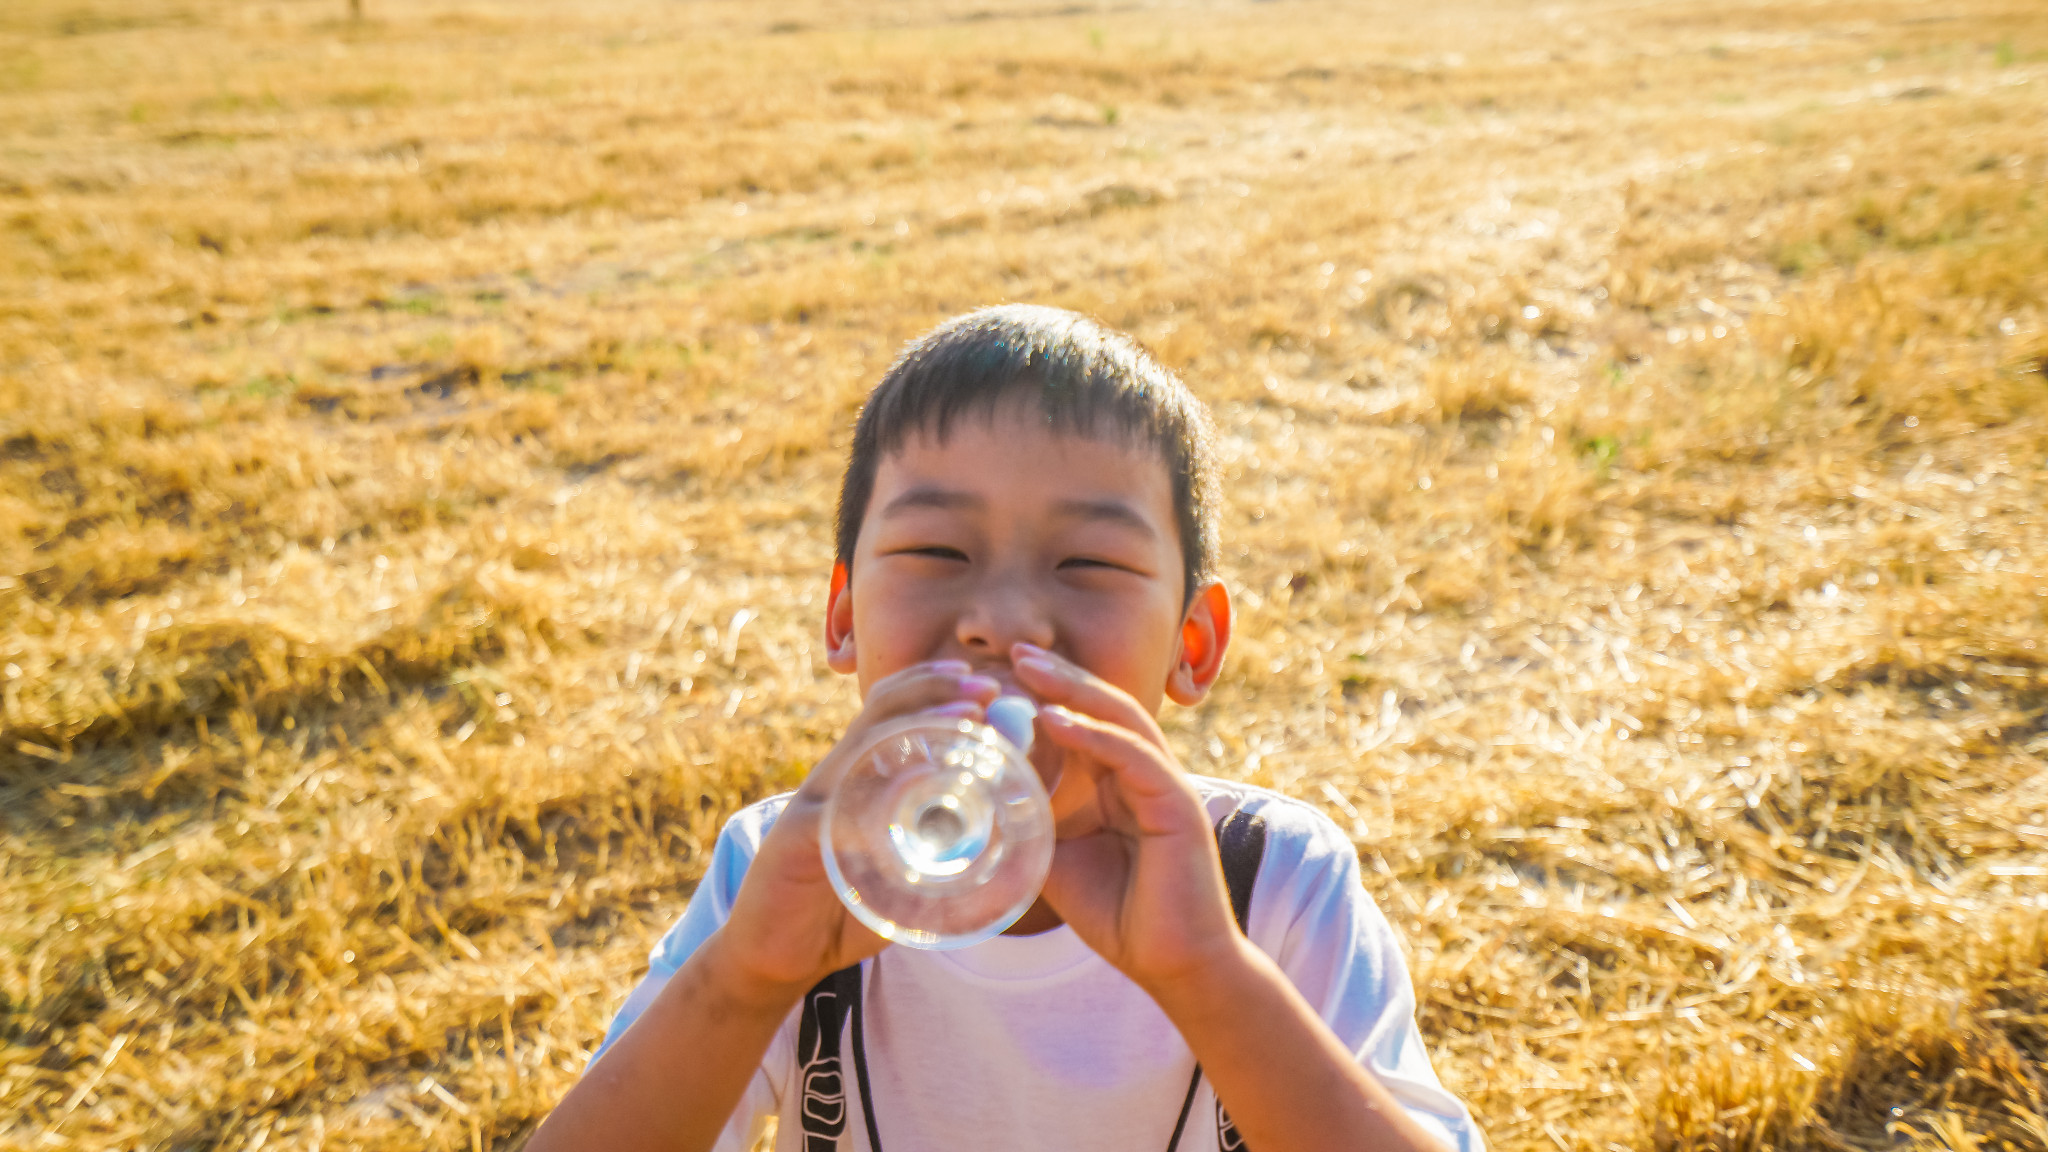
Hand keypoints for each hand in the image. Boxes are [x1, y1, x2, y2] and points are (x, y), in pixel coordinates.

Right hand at [713, 660, 1001, 1004]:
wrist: (774, 959)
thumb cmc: (843, 914)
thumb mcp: (900, 880)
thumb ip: (936, 857)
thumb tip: (995, 845)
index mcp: (857, 777)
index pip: (892, 711)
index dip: (936, 688)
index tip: (985, 687)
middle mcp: (835, 779)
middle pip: (880, 712)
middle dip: (936, 690)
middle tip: (987, 690)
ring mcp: (812, 805)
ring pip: (863, 748)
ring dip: (917, 724)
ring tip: (965, 716)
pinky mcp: (794, 840)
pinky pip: (838, 815)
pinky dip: (877, 804)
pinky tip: (912, 796)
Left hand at [1009, 642, 1241, 994]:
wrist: (1171, 964)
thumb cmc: (1119, 914)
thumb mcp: (1056, 859)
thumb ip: (1030, 823)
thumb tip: (978, 800)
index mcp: (1121, 783)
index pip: (1085, 723)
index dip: (1048, 695)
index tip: (1002, 674)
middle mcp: (1147, 775)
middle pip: (1104, 708)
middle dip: (1060, 678)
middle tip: (1015, 652)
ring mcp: (1166, 786)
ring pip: (1122, 720)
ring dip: (1075, 692)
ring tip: (1031, 671)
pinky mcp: (1179, 806)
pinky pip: (1134, 757)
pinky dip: (1094, 735)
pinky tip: (1056, 721)